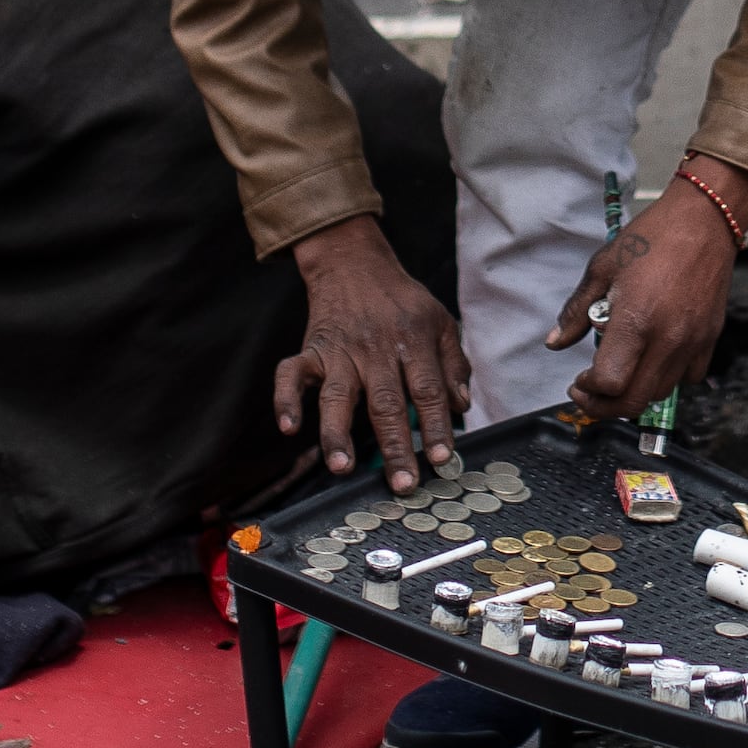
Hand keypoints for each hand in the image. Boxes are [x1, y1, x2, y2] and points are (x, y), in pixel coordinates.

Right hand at [277, 214, 472, 488]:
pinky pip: (290, 374)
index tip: (442, 458)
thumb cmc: (401, 301)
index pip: (427, 390)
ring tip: (341, 467)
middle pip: (386, 402)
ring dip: (337, 433)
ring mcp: (340, 351)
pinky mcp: (310, 349)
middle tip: (402, 484)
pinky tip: (288, 428)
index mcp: (413, 341)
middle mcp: (376, 349)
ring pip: (336, 395)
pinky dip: (286, 400)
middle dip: (395, 446)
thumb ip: (453, 364)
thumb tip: (462, 406)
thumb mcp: (440, 321)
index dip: (436, 425)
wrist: (353, 262)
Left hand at [544, 157, 747, 419]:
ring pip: (661, 393)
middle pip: (634, 402)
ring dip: (634, 392)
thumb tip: (554, 343)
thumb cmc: (651, 238)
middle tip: (589, 393)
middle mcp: (667, 339)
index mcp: (636, 320)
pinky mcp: (710, 338)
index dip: (587, 390)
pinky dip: (667, 378)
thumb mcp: (603, 267)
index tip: (577, 381)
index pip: (609, 382)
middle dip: (605, 406)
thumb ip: (576, 310)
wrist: (705, 220)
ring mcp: (693, 342)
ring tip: (620, 371)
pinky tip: (654, 358)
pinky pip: (688, 378)